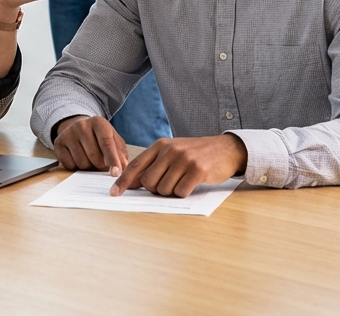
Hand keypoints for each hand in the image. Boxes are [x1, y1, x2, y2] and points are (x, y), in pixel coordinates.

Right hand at [53, 115, 128, 174]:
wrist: (78, 128)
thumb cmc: (100, 137)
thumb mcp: (113, 139)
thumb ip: (120, 153)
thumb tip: (122, 167)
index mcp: (98, 122)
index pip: (106, 143)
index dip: (112, 160)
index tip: (116, 173)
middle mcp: (81, 125)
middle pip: (94, 156)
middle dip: (100, 165)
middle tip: (101, 162)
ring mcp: (68, 134)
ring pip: (82, 163)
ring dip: (88, 166)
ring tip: (89, 157)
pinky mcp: (58, 144)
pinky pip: (70, 165)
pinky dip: (76, 167)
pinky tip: (78, 157)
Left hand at [110, 134, 248, 197]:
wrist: (225, 149)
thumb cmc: (196, 154)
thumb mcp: (172, 153)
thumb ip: (153, 165)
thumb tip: (132, 183)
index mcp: (160, 146)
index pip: (135, 166)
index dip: (123, 181)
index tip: (114, 193)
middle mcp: (169, 151)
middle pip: (148, 182)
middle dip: (155, 189)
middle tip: (169, 184)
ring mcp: (183, 159)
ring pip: (164, 189)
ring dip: (172, 192)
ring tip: (183, 181)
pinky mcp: (197, 170)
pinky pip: (181, 192)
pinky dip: (184, 193)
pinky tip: (192, 184)